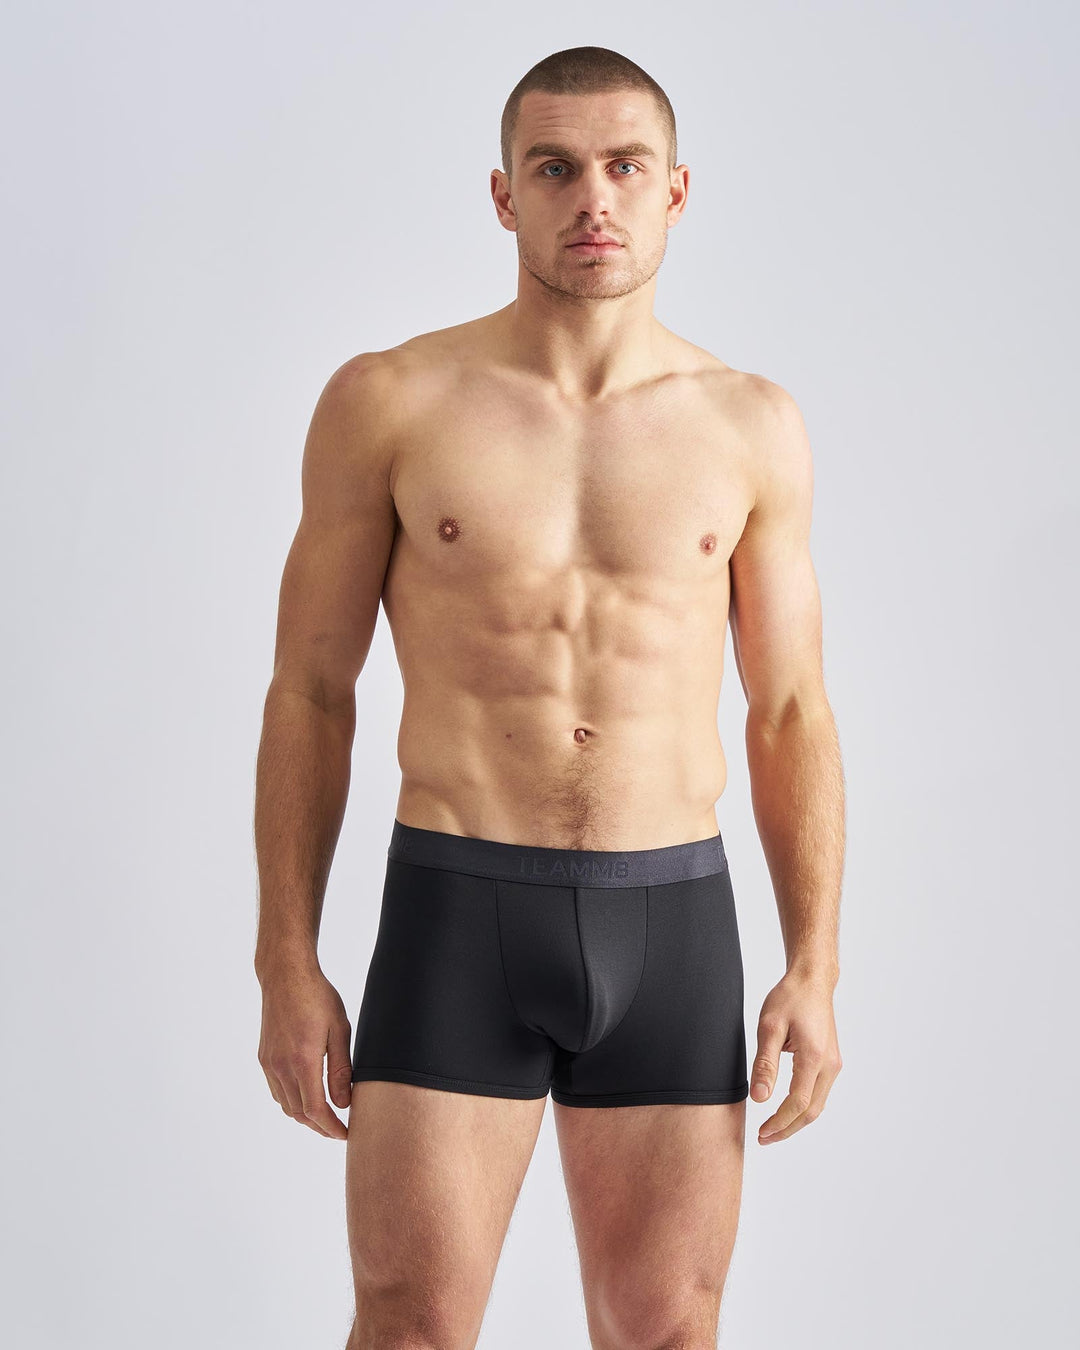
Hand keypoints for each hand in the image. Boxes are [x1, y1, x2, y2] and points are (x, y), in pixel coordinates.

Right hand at [256, 957, 352, 1138]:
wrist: (285, 975)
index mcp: (302, 1060)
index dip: (331, 1127)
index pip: (315, 1110)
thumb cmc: (317, 997)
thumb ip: (342, 1070)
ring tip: (326, 1117)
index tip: (346, 1133)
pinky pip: (276, 1091)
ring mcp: (269, 1063)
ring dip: (305, 1117)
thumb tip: (344, 1103)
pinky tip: (306, 1097)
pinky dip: (291, 1102)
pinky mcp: (264, 1058)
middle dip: (320, 1127)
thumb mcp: (339, 1029)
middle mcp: (281, 1066)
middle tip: (339, 1129)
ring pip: (285, 1105)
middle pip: (299, 1114)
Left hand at [751, 969, 841, 1144]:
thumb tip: (759, 1098)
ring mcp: (833, 1064)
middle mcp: (829, 1065)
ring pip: (817, 1105)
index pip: (798, 1102)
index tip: (762, 1132)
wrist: (811, 981)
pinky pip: (818, 1093)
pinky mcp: (830, 1061)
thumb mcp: (769, 1027)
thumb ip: (765, 1064)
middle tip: (764, 1138)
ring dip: (796, 1121)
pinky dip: (803, 1107)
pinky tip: (786, 1111)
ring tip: (772, 1130)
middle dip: (788, 1129)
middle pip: (811, 1111)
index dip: (779, 1122)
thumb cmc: (790, 998)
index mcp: (814, 1057)